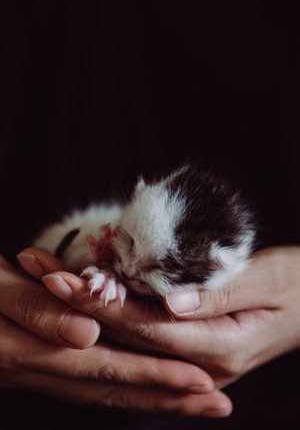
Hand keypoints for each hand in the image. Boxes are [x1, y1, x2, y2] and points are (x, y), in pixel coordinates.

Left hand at [24, 246, 299, 408]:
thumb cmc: (299, 286)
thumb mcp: (269, 280)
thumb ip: (220, 293)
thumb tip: (170, 302)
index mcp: (218, 349)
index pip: (146, 328)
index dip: (103, 303)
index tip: (65, 280)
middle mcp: (201, 363)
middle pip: (130, 333)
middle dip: (84, 304)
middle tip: (45, 276)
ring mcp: (195, 358)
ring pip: (133, 333)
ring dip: (92, 307)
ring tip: (55, 280)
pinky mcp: (192, 345)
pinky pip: (147, 330)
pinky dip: (117, 311)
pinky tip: (92, 293)